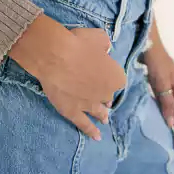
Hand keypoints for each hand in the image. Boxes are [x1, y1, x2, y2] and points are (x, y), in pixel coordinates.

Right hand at [9, 14, 126, 141]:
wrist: (55, 55)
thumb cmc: (77, 42)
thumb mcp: (97, 37)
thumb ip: (104, 44)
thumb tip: (105, 49)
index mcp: (116, 76)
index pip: (118, 78)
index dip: (109, 74)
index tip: (103, 69)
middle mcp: (106, 93)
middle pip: (108, 95)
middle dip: (104, 93)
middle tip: (99, 90)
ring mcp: (89, 105)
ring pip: (99, 112)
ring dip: (102, 114)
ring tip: (104, 118)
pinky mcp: (73, 112)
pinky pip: (84, 125)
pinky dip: (90, 131)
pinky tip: (96, 136)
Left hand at [142, 43, 173, 155]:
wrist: (145, 40)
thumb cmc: (155, 59)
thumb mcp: (162, 80)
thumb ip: (167, 101)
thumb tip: (172, 124)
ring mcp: (168, 87)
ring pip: (173, 111)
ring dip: (173, 127)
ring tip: (170, 142)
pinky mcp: (158, 85)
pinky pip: (164, 105)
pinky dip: (164, 117)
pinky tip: (158, 124)